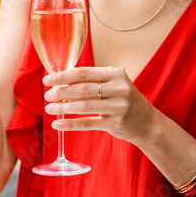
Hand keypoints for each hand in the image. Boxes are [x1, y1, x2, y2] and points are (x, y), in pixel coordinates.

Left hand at [42, 67, 159, 143]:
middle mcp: (119, 88)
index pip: (84, 72)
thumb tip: (61, 82)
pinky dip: (70, 123)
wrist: (147, 123)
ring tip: (50, 108)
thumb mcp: (114, 85)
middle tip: (47, 95)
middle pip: (83, 88)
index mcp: (116, 74)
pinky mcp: (116, 123)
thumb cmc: (124, 101)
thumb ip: (93, 81)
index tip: (48, 79)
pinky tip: (58, 124)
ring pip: (84, 106)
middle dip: (61, 92)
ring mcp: (119, 107)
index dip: (63, 76)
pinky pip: (88, 123)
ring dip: (63, 107)